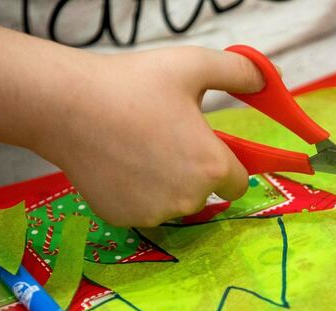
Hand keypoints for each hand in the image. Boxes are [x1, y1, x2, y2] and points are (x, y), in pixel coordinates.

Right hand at [34, 47, 262, 226]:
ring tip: (138, 148)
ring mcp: (154, 213)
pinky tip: (119, 164)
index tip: (206, 148)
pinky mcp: (123, 219)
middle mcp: (188, 199)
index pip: (237, 182)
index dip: (225, 164)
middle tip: (164, 138)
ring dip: (165, 184)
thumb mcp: (194, 66)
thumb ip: (240, 73)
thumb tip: (268, 81)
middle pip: (204, 193)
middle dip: (192, 171)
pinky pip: (142, 209)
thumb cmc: (133, 84)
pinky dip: (136, 193)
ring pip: (172, 203)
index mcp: (212, 167)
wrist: (67, 107)